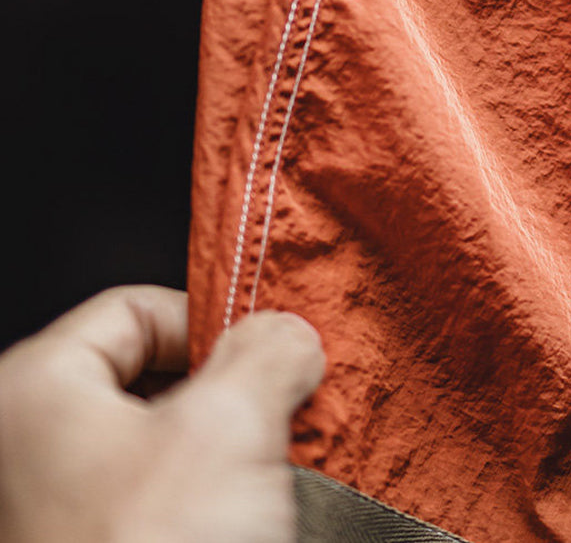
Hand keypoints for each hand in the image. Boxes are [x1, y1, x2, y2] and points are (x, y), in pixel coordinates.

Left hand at [0, 285, 323, 542]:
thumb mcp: (231, 425)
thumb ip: (267, 350)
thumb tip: (285, 335)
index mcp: (31, 392)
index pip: (137, 309)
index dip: (211, 323)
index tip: (266, 358)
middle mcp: (26, 454)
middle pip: (150, 383)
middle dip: (227, 403)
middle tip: (274, 429)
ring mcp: (51, 522)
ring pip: (160, 456)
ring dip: (224, 466)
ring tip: (261, 497)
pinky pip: (156, 516)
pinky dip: (207, 517)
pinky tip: (242, 534)